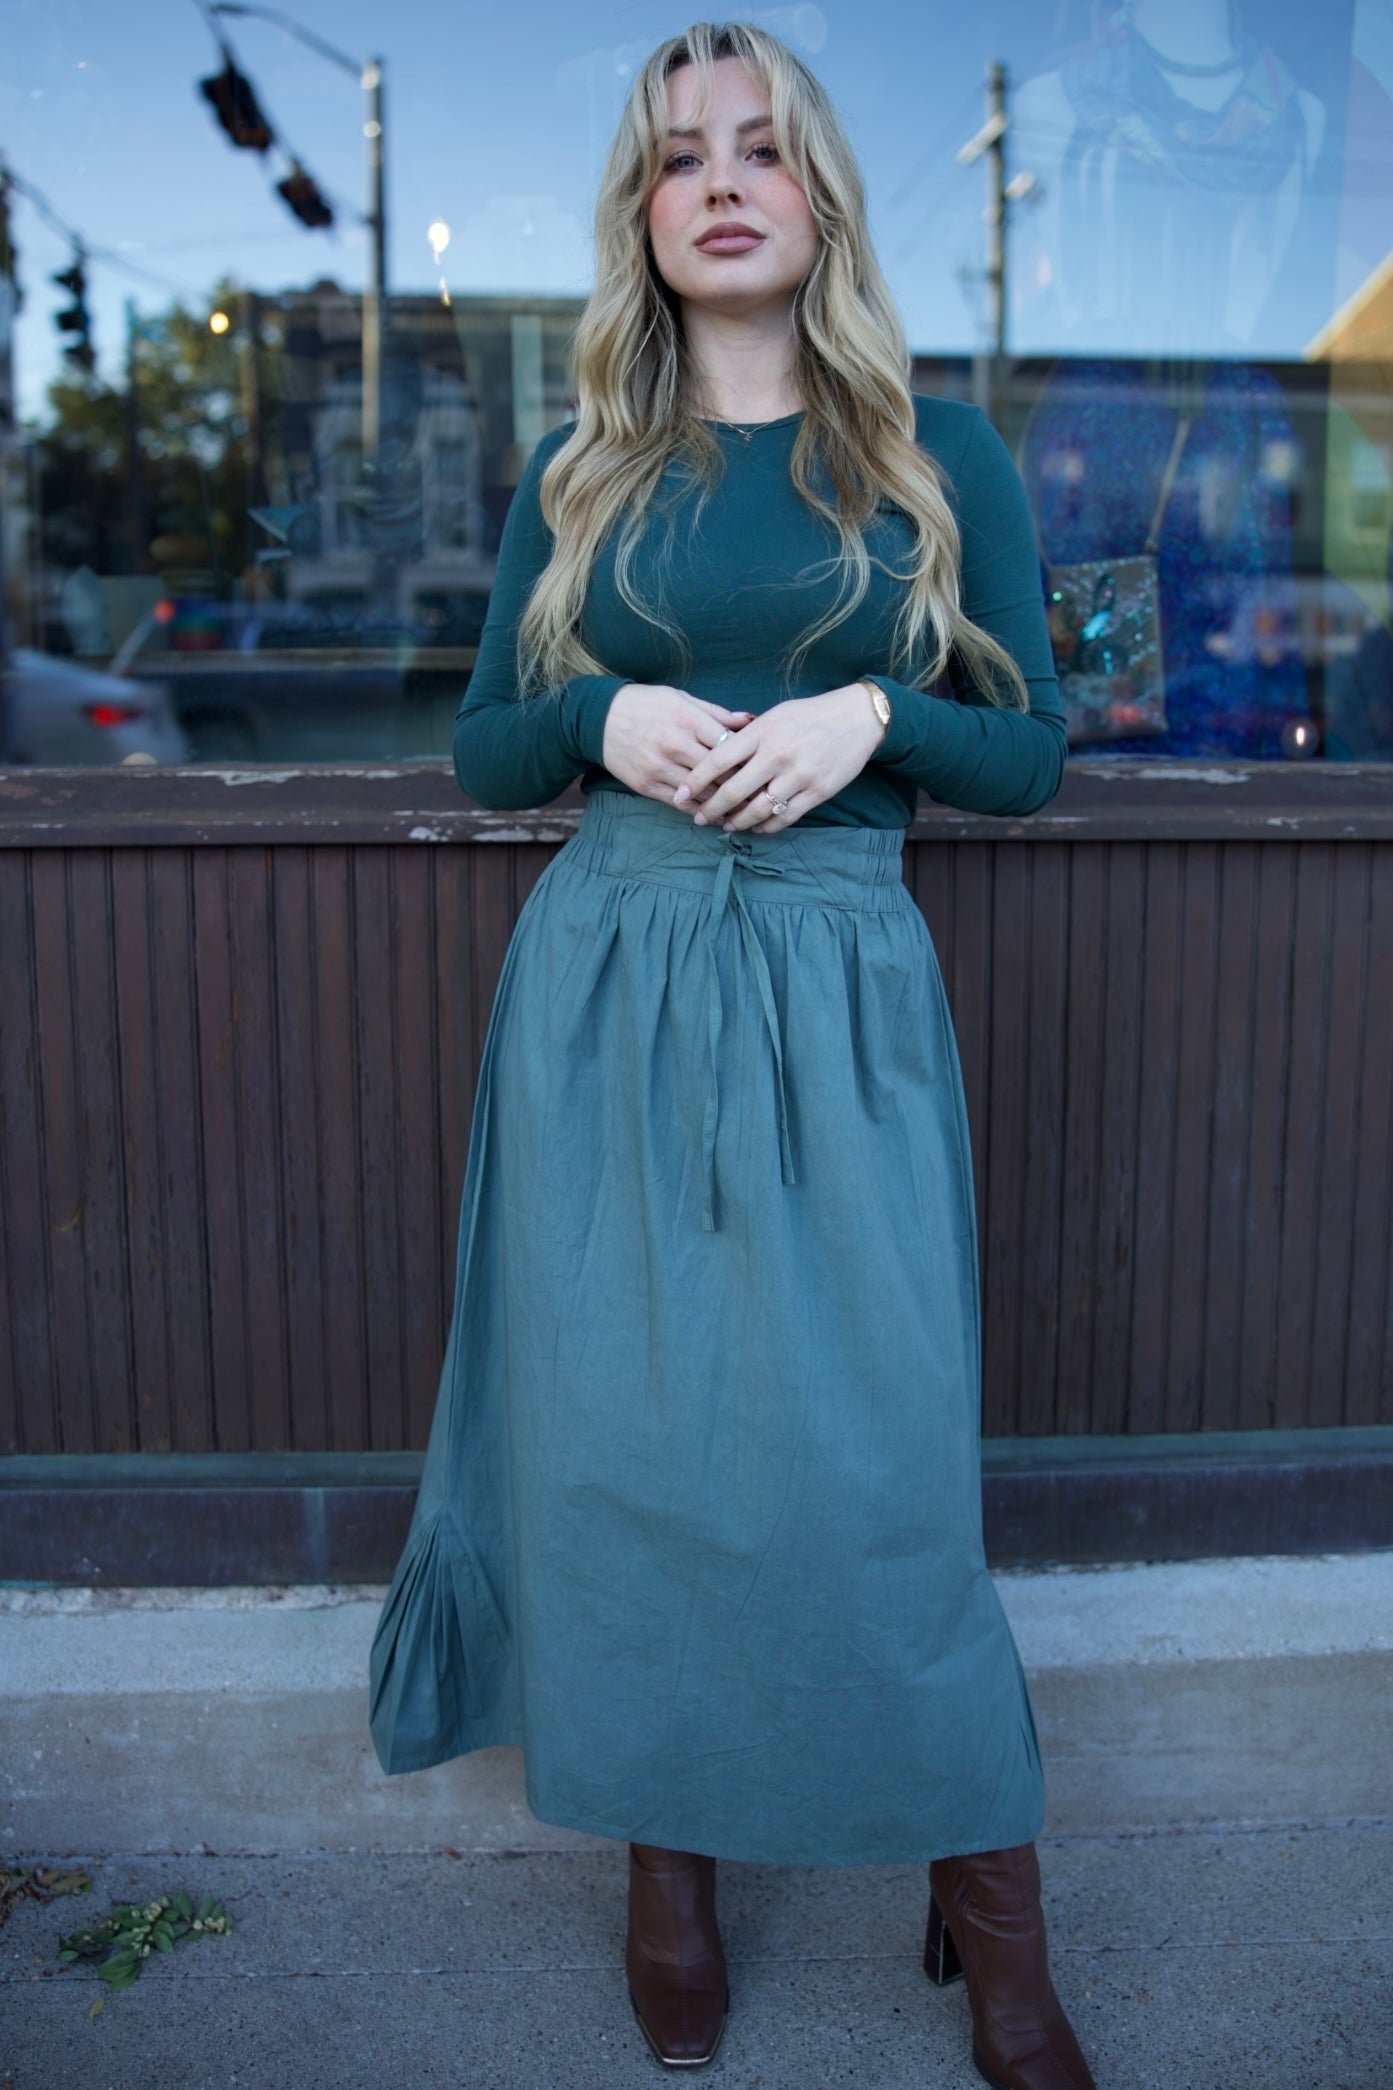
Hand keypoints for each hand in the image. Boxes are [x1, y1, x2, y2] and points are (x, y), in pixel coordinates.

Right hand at [600, 683, 755, 803]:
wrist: (600, 719)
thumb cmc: (646, 705)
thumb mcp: (681, 698)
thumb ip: (716, 713)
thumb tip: (750, 720)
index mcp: (687, 720)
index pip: (728, 745)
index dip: (747, 758)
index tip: (760, 766)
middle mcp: (674, 745)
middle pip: (719, 772)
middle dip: (741, 784)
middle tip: (760, 793)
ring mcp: (659, 767)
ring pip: (702, 792)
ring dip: (724, 803)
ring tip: (743, 809)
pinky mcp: (647, 785)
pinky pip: (681, 804)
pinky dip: (700, 811)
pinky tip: (716, 815)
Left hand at [673, 685, 883, 832]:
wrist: (856, 718)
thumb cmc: (809, 715)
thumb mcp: (774, 716)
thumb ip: (747, 736)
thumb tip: (716, 756)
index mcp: (762, 732)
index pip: (718, 760)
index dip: (695, 781)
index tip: (681, 794)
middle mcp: (777, 755)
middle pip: (734, 791)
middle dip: (712, 809)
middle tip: (700, 818)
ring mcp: (798, 775)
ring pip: (758, 810)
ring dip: (738, 822)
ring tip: (727, 825)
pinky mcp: (817, 792)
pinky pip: (785, 818)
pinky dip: (766, 827)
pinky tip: (756, 827)